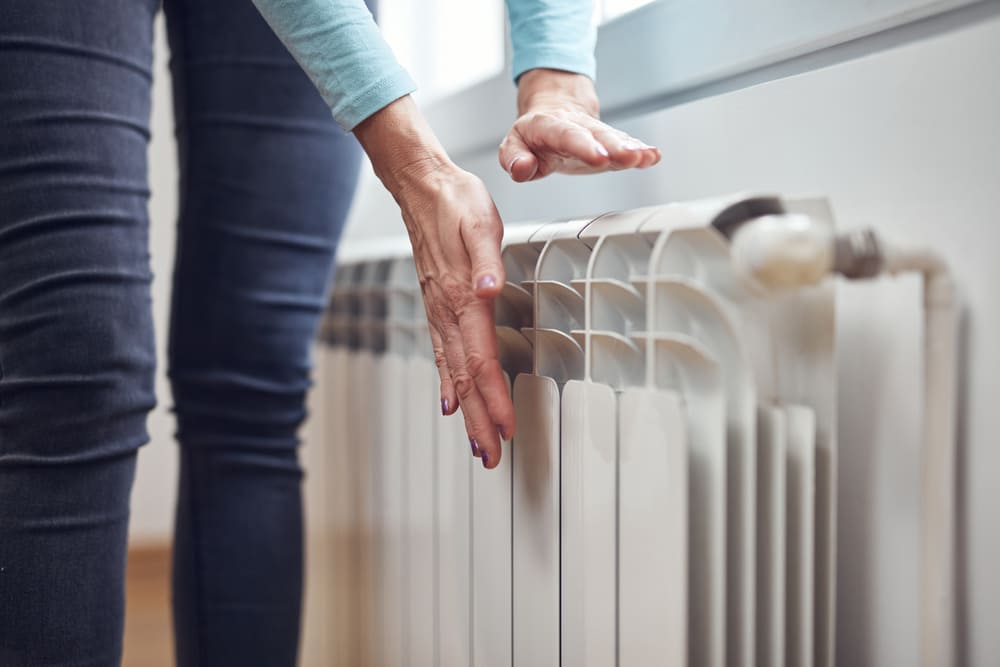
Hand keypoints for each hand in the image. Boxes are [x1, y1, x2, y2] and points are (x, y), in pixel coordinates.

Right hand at [355, 97, 513, 468]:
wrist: (420, 186)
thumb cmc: (455, 201)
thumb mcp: (479, 222)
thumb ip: (486, 258)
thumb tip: (489, 288)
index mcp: (461, 299)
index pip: (480, 361)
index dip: (494, 398)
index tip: (506, 429)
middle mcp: (446, 313)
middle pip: (464, 379)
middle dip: (479, 421)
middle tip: (491, 456)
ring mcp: (437, 313)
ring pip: (452, 373)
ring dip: (466, 410)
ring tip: (475, 441)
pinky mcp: (436, 307)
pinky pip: (441, 355)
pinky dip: (448, 384)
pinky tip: (451, 401)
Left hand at [499, 68, 660, 180]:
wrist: (554, 107)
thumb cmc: (533, 133)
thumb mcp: (512, 144)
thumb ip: (514, 158)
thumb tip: (523, 168)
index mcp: (548, 126)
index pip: (565, 135)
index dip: (583, 146)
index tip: (599, 158)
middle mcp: (575, 126)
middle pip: (596, 135)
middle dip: (614, 147)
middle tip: (630, 157)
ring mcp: (594, 133)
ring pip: (614, 138)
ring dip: (631, 148)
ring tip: (646, 157)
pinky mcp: (608, 143)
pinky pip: (625, 144)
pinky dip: (639, 150)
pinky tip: (653, 156)